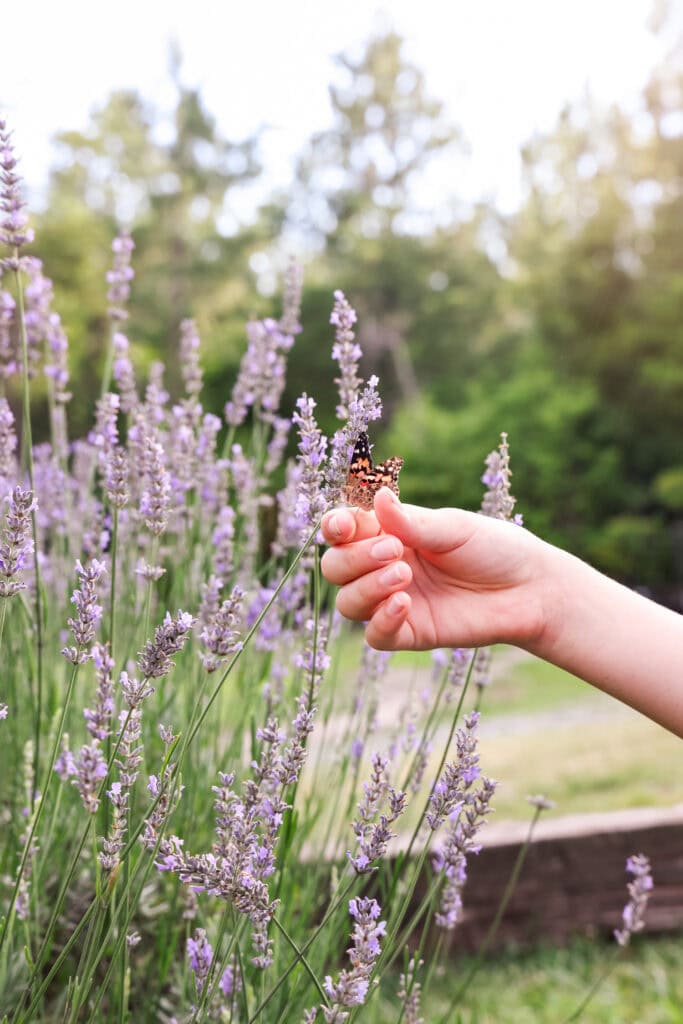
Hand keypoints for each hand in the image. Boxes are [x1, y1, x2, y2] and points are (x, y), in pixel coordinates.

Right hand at [321, 488, 547, 651]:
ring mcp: (393, 601)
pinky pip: (375, 635)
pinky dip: (380, 620)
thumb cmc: (495, 548)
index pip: (342, 530)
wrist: (531, 588)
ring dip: (367, 587)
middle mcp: (383, 567)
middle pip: (335, 567)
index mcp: (389, 532)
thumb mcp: (454, 527)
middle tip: (395, 551)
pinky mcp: (409, 633)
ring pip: (347, 602)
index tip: (344, 525)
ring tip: (405, 576)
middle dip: (354, 558)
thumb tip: (379, 497)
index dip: (334, 527)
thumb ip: (413, 521)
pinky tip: (404, 604)